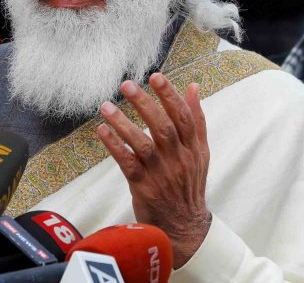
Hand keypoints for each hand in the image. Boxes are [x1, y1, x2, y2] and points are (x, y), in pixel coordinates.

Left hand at [97, 72, 211, 267]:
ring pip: (143, 144)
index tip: (156, 77)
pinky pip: (127, 163)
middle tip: (127, 85)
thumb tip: (193, 87)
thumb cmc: (189, 184)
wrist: (184, 227)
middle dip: (145, 104)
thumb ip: (196, 119)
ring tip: (106, 107)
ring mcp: (161, 174)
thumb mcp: (200, 152)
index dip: (170, 95)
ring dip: (123, 124)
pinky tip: (102, 131)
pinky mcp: (144, 187)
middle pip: (163, 127)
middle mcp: (179, 159)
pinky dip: (115, 146)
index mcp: (193, 148)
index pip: (184, 117)